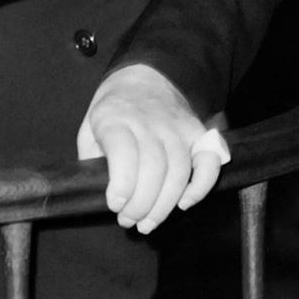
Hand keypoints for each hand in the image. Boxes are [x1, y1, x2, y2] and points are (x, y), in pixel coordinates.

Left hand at [76, 65, 221, 233]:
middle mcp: (150, 121)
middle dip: (141, 205)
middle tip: (129, 220)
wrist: (145, 76)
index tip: (115, 204)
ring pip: (179, 171)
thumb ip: (91, 158)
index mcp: (116, 118)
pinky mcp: (198, 132)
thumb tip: (97, 192)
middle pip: (153, 168)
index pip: (124, 153)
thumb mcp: (89, 127)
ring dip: (164, 205)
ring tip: (148, 223)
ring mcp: (177, 126)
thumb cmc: (114, 111)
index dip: (122, 185)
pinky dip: (201, 186)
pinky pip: (209, 161)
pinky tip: (184, 203)